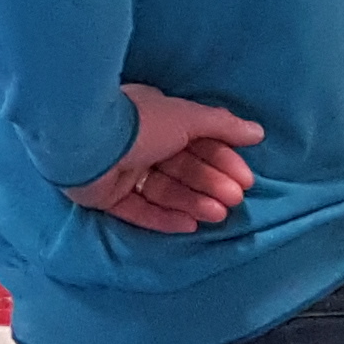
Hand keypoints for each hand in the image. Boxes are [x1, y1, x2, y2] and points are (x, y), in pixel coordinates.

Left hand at [63, 82, 263, 232]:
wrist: (86, 140)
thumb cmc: (139, 122)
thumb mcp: (186, 117)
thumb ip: (222, 126)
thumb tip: (257, 132)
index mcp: (154, 118)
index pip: (196, 141)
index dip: (222, 159)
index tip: (245, 178)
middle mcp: (138, 143)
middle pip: (182, 168)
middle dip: (210, 183)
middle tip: (235, 199)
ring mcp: (120, 170)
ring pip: (163, 190)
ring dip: (193, 202)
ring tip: (217, 215)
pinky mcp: (106, 196)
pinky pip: (139, 210)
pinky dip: (164, 217)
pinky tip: (189, 226)